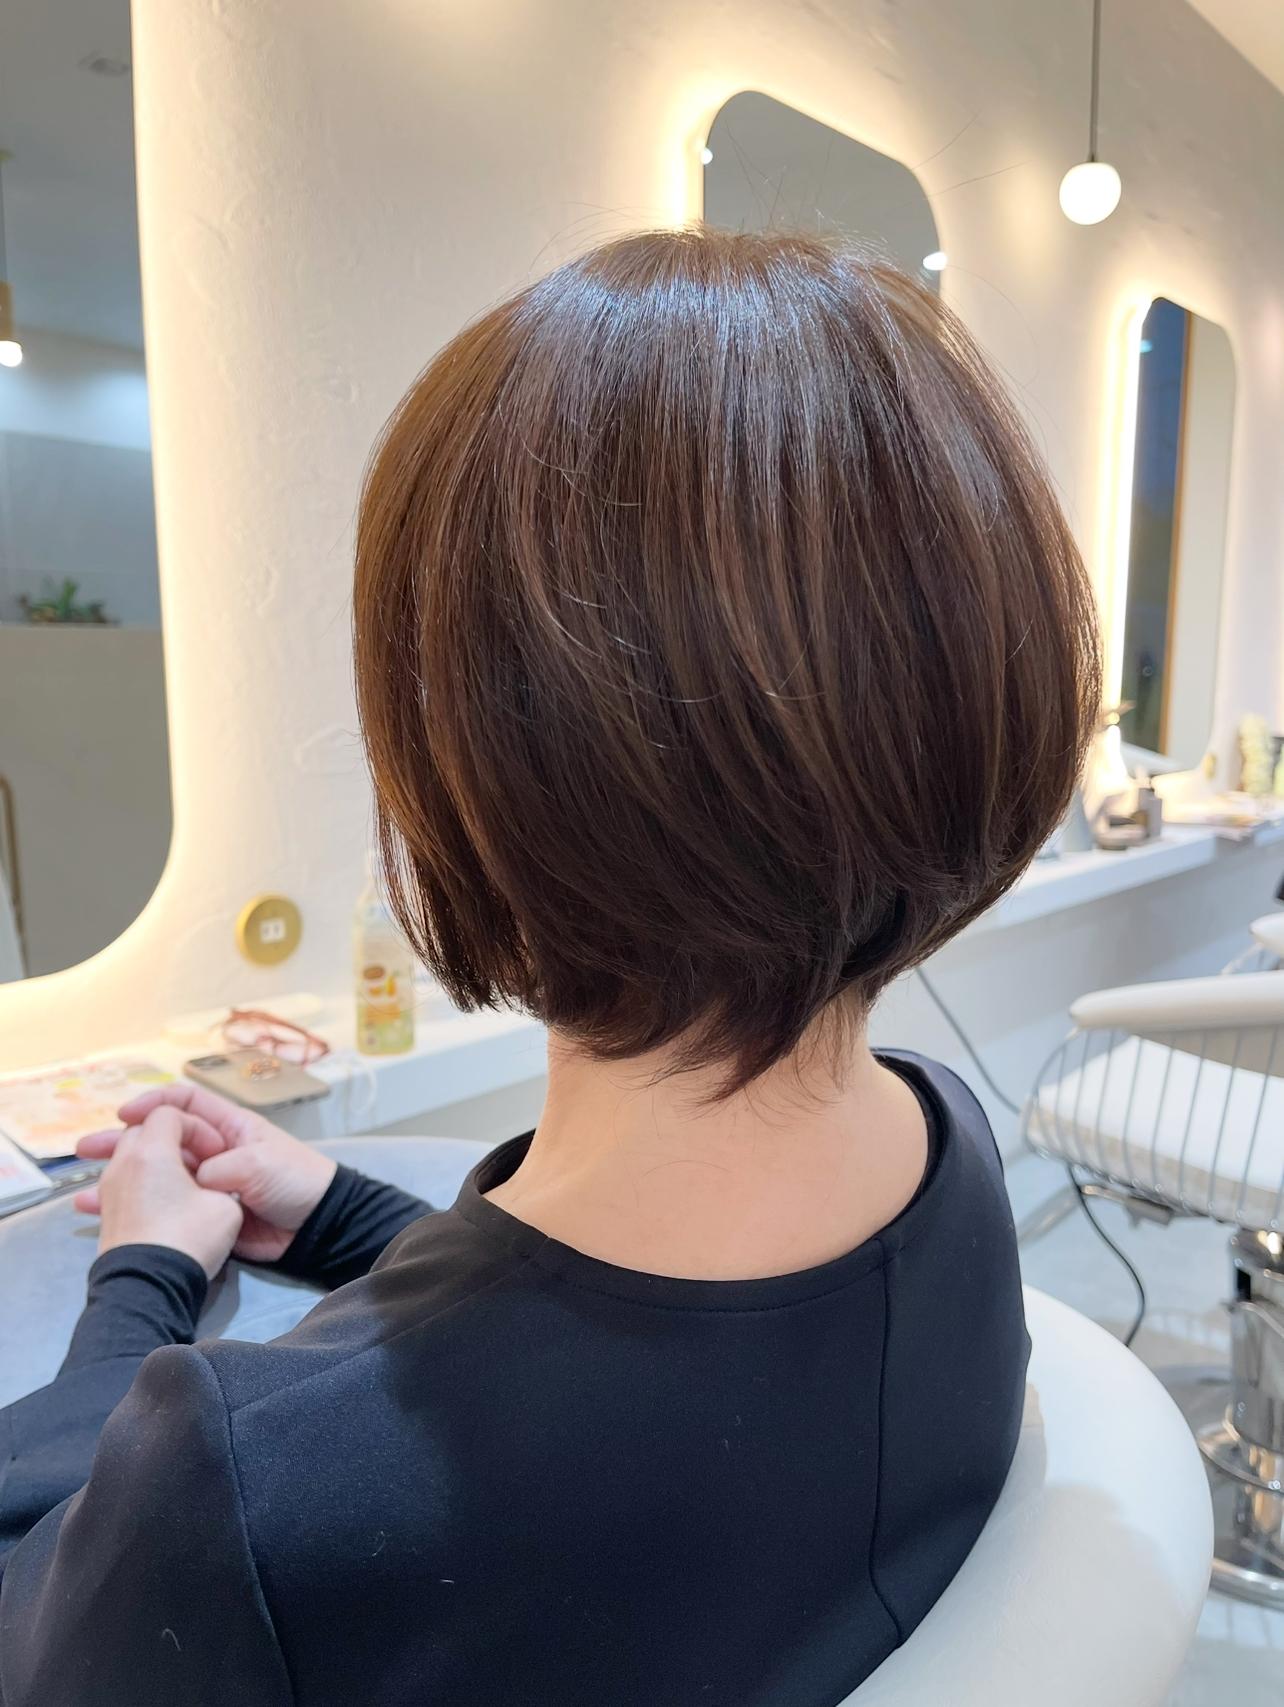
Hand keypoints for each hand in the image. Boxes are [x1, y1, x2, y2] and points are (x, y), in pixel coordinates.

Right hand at [77, 1084, 337, 1263]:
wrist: (317, 1226)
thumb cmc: (295, 1180)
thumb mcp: (259, 1164)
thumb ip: (221, 1166)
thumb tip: (191, 1177)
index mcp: (229, 1127)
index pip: (185, 1105)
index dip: (154, 1104)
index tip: (124, 1113)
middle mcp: (212, 1151)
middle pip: (161, 1141)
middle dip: (124, 1143)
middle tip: (86, 1150)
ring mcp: (206, 1183)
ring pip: (157, 1177)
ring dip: (121, 1181)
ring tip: (84, 1190)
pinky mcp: (203, 1213)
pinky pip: (166, 1207)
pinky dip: (138, 1211)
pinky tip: (109, 1218)